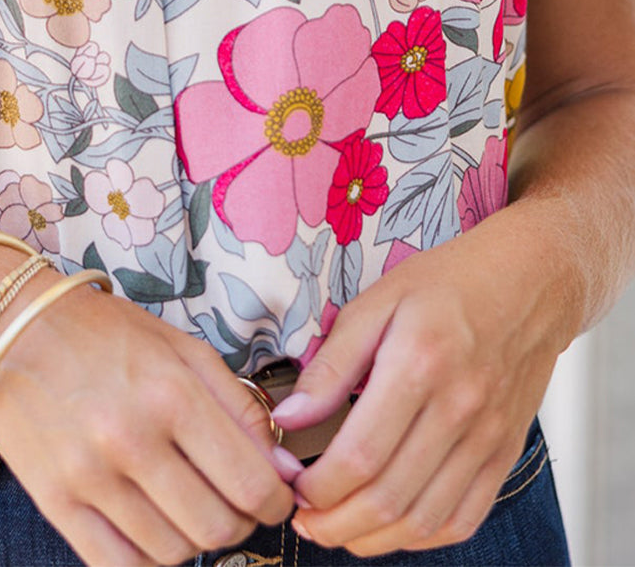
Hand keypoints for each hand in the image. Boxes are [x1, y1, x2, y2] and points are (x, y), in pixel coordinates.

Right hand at [0, 278, 294, 565]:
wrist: (15, 332)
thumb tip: (283, 469)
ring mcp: (90, 476)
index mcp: (172, 393)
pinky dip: (148, 558)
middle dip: (239, 522)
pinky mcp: (56, 503)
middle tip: (231, 501)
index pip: (251, 484)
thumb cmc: (106, 335)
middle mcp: (132, 439)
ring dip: (193, 539)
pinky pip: (119, 566)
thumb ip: (239, 407)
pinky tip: (152, 529)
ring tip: (187, 506)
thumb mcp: (183, 349)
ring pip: (173, 553)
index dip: (276, 502)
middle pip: (217, 527)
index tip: (274, 497)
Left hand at [270, 206, 567, 556]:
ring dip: (372, 538)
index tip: (292, 485)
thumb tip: (291, 416)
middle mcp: (458, 409)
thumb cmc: (450, 284)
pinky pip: (463, 518)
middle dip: (334, 524)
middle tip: (305, 520)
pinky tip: (389, 526)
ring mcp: (487, 438)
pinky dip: (421, 536)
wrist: (530, 281)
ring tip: (337, 529)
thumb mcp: (378, 301)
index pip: (361, 455)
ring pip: (424, 520)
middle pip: (389, 498)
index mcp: (419, 363)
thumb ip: (332, 363)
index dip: (318, 486)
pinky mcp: (504, 453)